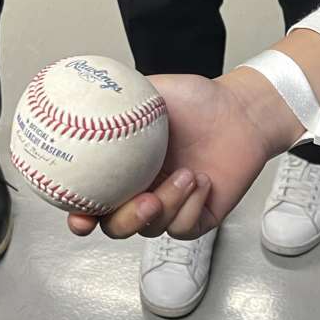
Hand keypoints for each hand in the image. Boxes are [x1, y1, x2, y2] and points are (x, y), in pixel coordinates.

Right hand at [67, 70, 303, 239]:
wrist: (240, 111)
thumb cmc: (198, 101)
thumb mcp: (151, 90)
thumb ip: (115, 96)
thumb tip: (81, 94)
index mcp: (123, 169)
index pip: (90, 201)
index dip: (79, 215)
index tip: (80, 217)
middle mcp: (142, 190)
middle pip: (116, 226)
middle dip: (125, 221)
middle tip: (146, 200)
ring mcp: (170, 205)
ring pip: (152, 228)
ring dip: (169, 204)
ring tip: (187, 174)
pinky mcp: (198, 216)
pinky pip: (184, 228)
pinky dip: (191, 206)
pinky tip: (203, 180)